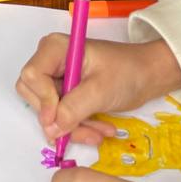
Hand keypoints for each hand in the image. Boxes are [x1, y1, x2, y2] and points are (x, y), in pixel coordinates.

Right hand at [17, 35, 180, 147]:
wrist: (148, 75)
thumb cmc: (127, 72)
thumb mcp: (100, 90)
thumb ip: (73, 109)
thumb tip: (50, 129)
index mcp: (55, 48)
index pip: (32, 75)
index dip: (43, 100)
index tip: (61, 120)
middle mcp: (50, 60)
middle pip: (34, 94)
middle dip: (59, 118)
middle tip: (86, 131)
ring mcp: (57, 77)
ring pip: (47, 110)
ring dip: (72, 127)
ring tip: (99, 133)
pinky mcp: (65, 92)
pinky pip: (60, 115)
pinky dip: (78, 127)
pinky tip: (99, 131)